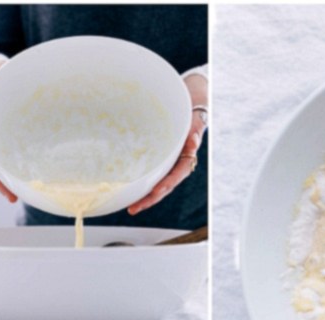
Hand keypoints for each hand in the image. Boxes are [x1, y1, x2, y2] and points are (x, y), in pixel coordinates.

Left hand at [128, 73, 207, 215]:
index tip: (155, 193)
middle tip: (133, 209)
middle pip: (164, 186)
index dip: (166, 185)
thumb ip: (196, 130)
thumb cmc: (192, 111)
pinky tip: (128, 189)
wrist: (189, 103)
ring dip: (143, 196)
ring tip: (130, 207)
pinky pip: (149, 173)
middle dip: (149, 199)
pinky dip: (140, 182)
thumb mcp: (196, 119)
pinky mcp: (157, 158)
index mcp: (186, 156)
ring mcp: (167, 162)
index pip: (177, 175)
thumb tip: (194, 141)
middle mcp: (176, 163)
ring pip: (156, 183)